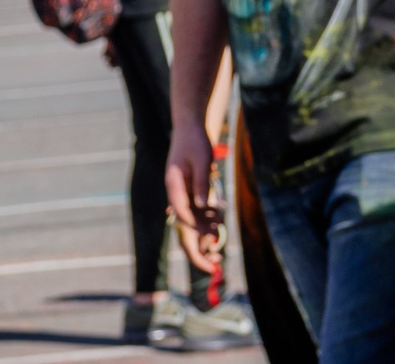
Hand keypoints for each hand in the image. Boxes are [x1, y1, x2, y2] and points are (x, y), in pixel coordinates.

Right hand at [163, 118, 225, 274]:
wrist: (189, 127)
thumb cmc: (195, 142)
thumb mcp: (202, 161)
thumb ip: (202, 184)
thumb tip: (204, 207)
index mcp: (174, 185)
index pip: (182, 213)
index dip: (196, 230)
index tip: (211, 245)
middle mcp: (175, 193)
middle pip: (182, 225)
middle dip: (196, 247)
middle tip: (212, 267)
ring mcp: (181, 193)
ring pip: (191, 222)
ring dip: (205, 234)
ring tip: (220, 241)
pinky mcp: (189, 192)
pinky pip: (196, 213)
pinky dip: (207, 221)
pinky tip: (219, 220)